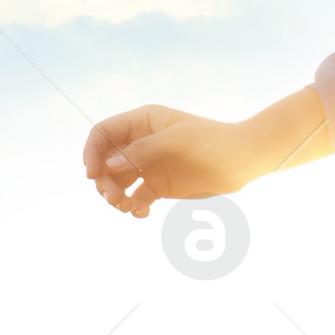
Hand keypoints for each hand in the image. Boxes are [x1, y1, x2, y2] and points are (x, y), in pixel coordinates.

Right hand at [82, 106, 255, 217]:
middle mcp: (141, 142)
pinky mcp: (158, 186)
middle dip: (104, 181)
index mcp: (142, 122)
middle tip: (115, 199)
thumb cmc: (212, 142)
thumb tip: (110, 165)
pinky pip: (135, 197)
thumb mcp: (177, 140)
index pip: (103, 133)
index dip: (92, 152)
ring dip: (115, 196)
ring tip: (128, 207)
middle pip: (105, 161)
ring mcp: (149, 164)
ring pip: (117, 182)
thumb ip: (143, 150)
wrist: (243, 160)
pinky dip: (133, 206)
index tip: (92, 175)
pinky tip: (142, 212)